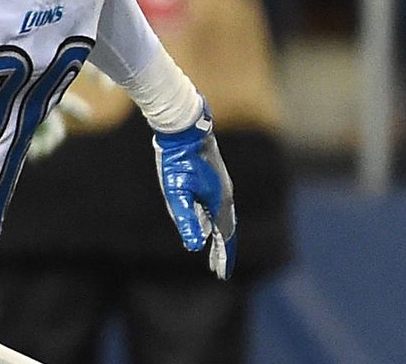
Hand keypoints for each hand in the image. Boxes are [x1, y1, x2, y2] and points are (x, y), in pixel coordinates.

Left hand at [153, 102, 237, 278]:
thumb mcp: (177, 193)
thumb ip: (186, 220)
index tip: (222, 276)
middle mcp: (226, 195)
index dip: (223, 257)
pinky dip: (216, 223)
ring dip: (220, 237)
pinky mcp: (215, 179)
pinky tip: (206, 224)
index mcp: (219, 202)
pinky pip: (220, 208)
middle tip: (218, 270)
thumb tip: (194, 246)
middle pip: (228, 230)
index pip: (225, 237)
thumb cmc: (178, 161)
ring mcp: (222, 186)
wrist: (185, 129)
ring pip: (224, 219)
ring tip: (213, 252)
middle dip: (223, 250)